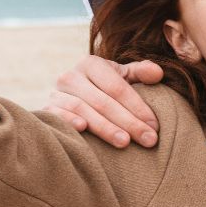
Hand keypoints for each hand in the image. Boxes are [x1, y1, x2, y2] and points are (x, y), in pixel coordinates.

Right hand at [41, 55, 164, 147]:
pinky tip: (83, 129)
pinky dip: (69, 121)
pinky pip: (57, 116)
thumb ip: (140, 73)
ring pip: (83, 110)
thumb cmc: (103, 89)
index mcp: (91, 64)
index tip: (155, 126)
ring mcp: (56, 93)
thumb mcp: (121, 77)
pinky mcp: (47, 109)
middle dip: (129, 122)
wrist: (70, 98)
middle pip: (103, 101)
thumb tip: (158, 72)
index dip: (138, 106)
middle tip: (148, 140)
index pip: (117, 86)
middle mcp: (71, 76)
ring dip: (105, 127)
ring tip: (125, 142)